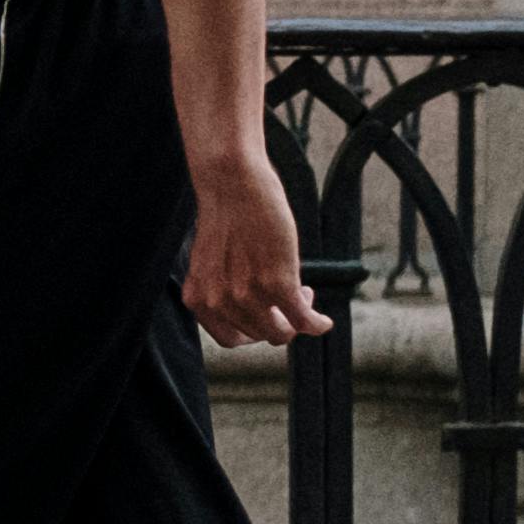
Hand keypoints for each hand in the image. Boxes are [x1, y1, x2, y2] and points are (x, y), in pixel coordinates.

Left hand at [186, 145, 329, 348]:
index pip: (230, 340)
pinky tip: (324, 322)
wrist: (231, 183)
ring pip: (282, 331)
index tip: (268, 316)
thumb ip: (224, 288)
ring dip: (297, 317)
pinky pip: (304, 321)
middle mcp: (219, 302)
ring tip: (304, 293)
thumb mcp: (214, 262)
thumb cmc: (225, 215)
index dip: (253, 332)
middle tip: (293, 298)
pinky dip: (317, 325)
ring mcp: (248, 296)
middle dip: (279, 320)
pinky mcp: (278, 284)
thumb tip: (252, 310)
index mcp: (198, 299)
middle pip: (260, 335)